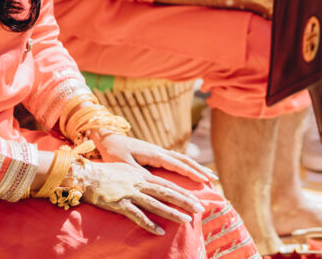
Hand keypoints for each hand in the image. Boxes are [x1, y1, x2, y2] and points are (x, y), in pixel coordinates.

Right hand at [72, 156, 204, 235]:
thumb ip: (139, 177)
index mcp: (141, 175)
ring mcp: (130, 193)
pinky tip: (160, 232)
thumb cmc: (104, 173)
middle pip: (167, 192)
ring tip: (186, 220)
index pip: (167, 183)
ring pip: (156, 204)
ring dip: (172, 213)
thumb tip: (150, 184)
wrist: (85, 176)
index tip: (196, 197)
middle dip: (185, 200)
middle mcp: (139, 183)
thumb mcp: (126, 171)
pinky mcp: (120, 204)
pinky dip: (149, 224)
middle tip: (200, 208)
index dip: (183, 190)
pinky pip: (137, 216)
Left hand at [96, 133, 215, 186]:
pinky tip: (191, 170)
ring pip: (182, 159)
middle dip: (199, 170)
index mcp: (154, 154)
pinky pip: (175, 160)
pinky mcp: (155, 154)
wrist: (107, 138)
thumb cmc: (114, 152)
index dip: (191, 173)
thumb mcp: (125, 165)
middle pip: (184, 160)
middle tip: (214, 178)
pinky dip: (186, 165)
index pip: (177, 164)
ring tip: (208, 175)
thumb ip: (140, 174)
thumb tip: (155, 184)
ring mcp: (158, 151)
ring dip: (196, 167)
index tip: (204, 180)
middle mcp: (159, 151)